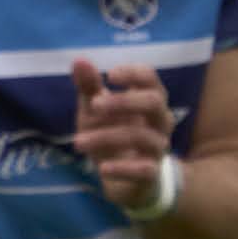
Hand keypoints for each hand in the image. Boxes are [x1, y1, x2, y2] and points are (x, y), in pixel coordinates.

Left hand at [68, 57, 176, 211]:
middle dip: (123, 101)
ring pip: (141, 136)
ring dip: (106, 137)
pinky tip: (102, 168)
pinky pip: (145, 169)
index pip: (150, 78)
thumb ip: (89, 86)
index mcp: (148, 99)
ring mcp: (158, 147)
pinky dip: (123, 169)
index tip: (110, 75)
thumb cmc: (111, 133)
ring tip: (77, 142)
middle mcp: (159, 120)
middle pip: (153, 102)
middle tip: (94, 105)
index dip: (133, 73)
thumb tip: (79, 60)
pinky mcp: (152, 172)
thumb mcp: (95, 110)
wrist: (122, 178)